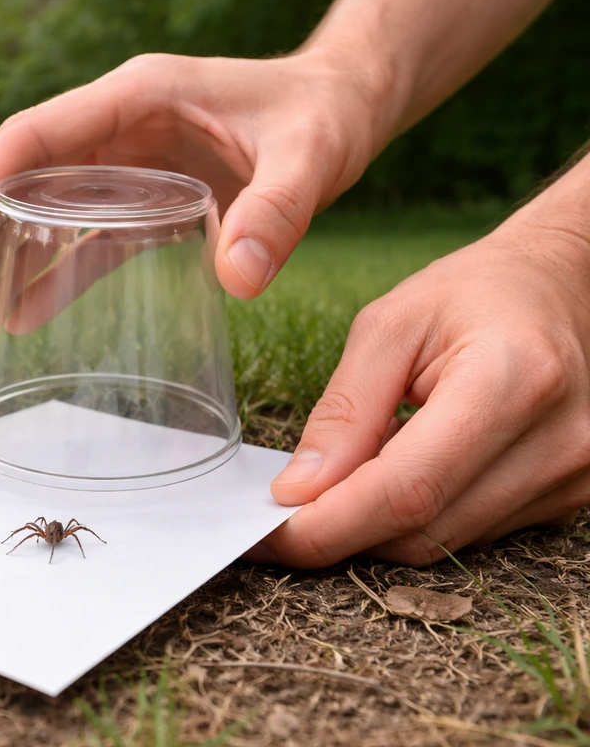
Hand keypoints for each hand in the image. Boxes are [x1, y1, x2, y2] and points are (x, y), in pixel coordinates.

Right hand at [0, 52, 382, 339]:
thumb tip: (238, 280)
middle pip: (23, 184)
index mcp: (137, 99)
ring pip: (44, 217)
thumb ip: (279, 211)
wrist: (345, 107)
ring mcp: (128, 169)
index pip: (36, 139)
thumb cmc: (324, 113)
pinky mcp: (146, 206)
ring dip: (3, 268)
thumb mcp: (311, 154)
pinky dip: (52, 279)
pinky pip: (86, 244)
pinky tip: (22, 316)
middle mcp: (119, 131)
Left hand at [251, 201, 589, 566]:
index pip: (407, 490)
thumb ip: (343, 411)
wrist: (564, 284)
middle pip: (424, 531)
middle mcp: (556, 442)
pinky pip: (470, 533)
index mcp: (511, 381)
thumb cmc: (475, 292)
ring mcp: (572, 477)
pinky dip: (418, 514)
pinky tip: (400, 469)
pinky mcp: (568, 496)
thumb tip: (298, 489)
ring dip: (378, 524)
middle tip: (286, 509)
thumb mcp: (390, 327)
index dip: (329, 525)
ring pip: (443, 543)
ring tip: (350, 470)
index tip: (269, 534)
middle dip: (342, 530)